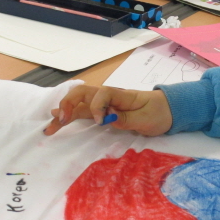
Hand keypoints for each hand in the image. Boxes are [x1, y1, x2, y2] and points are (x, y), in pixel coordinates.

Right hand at [43, 84, 173, 136]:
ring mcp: (105, 103)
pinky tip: (58, 119)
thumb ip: (126, 118)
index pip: (101, 94)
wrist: (169, 110)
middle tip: (60, 120)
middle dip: (68, 105)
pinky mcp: (104, 111)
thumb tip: (106, 119)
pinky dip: (71, 115)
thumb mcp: (146, 118)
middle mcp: (109, 96)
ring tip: (51, 125)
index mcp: (121, 95)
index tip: (99, 122)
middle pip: (82, 94)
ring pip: (79, 103)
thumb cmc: (159, 112)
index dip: (96, 107)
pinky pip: (84, 110)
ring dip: (64, 112)